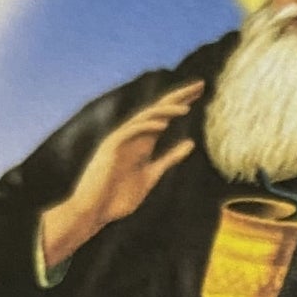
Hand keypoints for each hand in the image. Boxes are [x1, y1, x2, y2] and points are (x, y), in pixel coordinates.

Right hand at [38, 81, 203, 269]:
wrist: (94, 211)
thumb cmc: (119, 196)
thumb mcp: (152, 175)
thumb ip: (170, 158)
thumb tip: (191, 143)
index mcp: (144, 142)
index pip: (165, 116)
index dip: (182, 103)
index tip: (201, 92)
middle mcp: (133, 137)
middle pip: (158, 110)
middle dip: (179, 97)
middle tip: (201, 85)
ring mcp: (121, 141)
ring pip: (144, 118)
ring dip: (164, 111)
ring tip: (186, 108)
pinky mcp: (110, 148)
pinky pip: (129, 132)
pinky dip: (145, 127)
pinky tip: (162, 124)